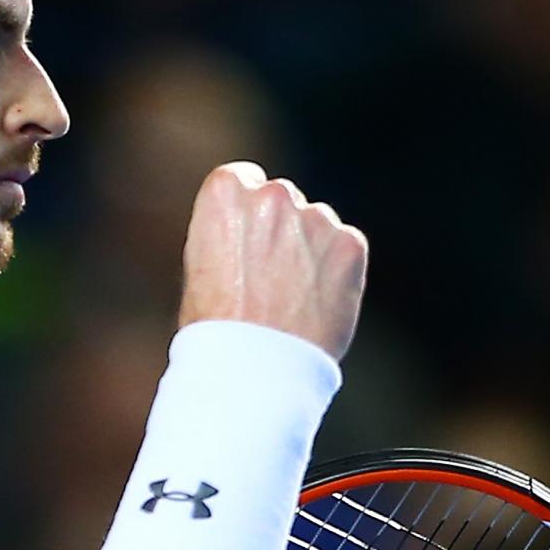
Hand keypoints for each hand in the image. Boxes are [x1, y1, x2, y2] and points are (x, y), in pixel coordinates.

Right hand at [177, 160, 368, 360]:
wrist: (254, 368)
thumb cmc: (214, 328)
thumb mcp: (199, 267)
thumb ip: (230, 233)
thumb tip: (253, 233)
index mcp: (225, 191)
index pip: (243, 181)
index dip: (244, 215)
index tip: (245, 243)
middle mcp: (273, 195)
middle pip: (282, 200)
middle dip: (279, 230)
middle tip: (269, 280)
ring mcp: (316, 217)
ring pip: (316, 224)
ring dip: (308, 250)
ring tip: (291, 300)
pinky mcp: (350, 244)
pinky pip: (344, 248)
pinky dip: (336, 272)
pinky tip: (314, 305)